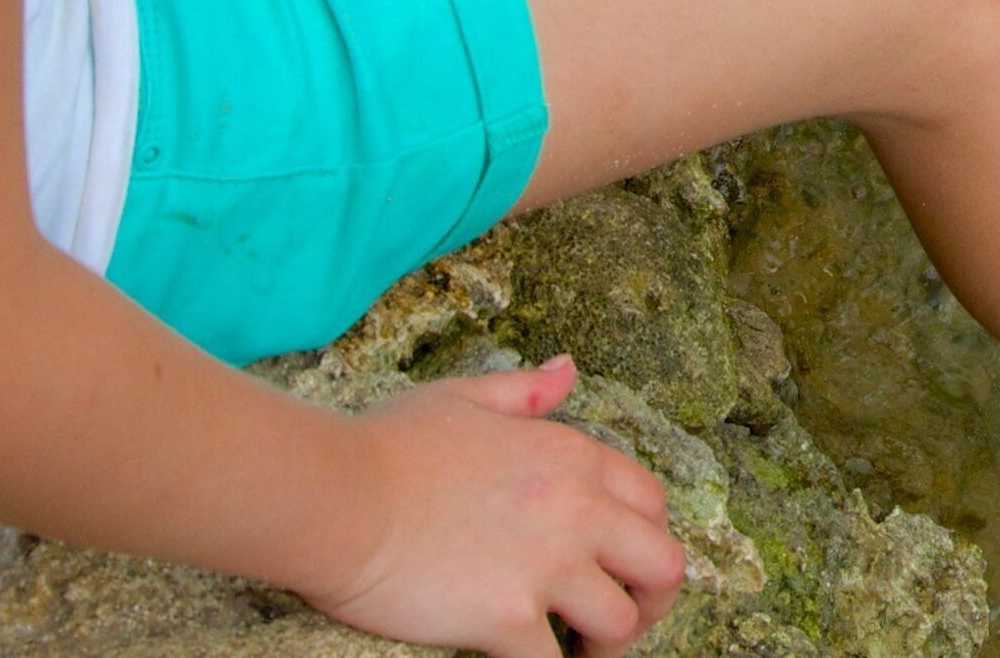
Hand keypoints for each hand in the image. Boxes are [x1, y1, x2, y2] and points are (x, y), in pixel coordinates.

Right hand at [309, 357, 687, 657]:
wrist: (336, 497)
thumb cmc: (387, 447)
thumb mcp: (464, 398)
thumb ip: (525, 391)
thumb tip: (567, 370)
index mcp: (572, 458)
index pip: (652, 502)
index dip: (645, 539)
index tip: (619, 563)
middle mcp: (576, 510)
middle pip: (664, 565)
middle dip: (653, 599)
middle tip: (613, 620)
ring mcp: (548, 566)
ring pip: (621, 623)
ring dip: (604, 646)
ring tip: (573, 651)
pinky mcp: (509, 618)